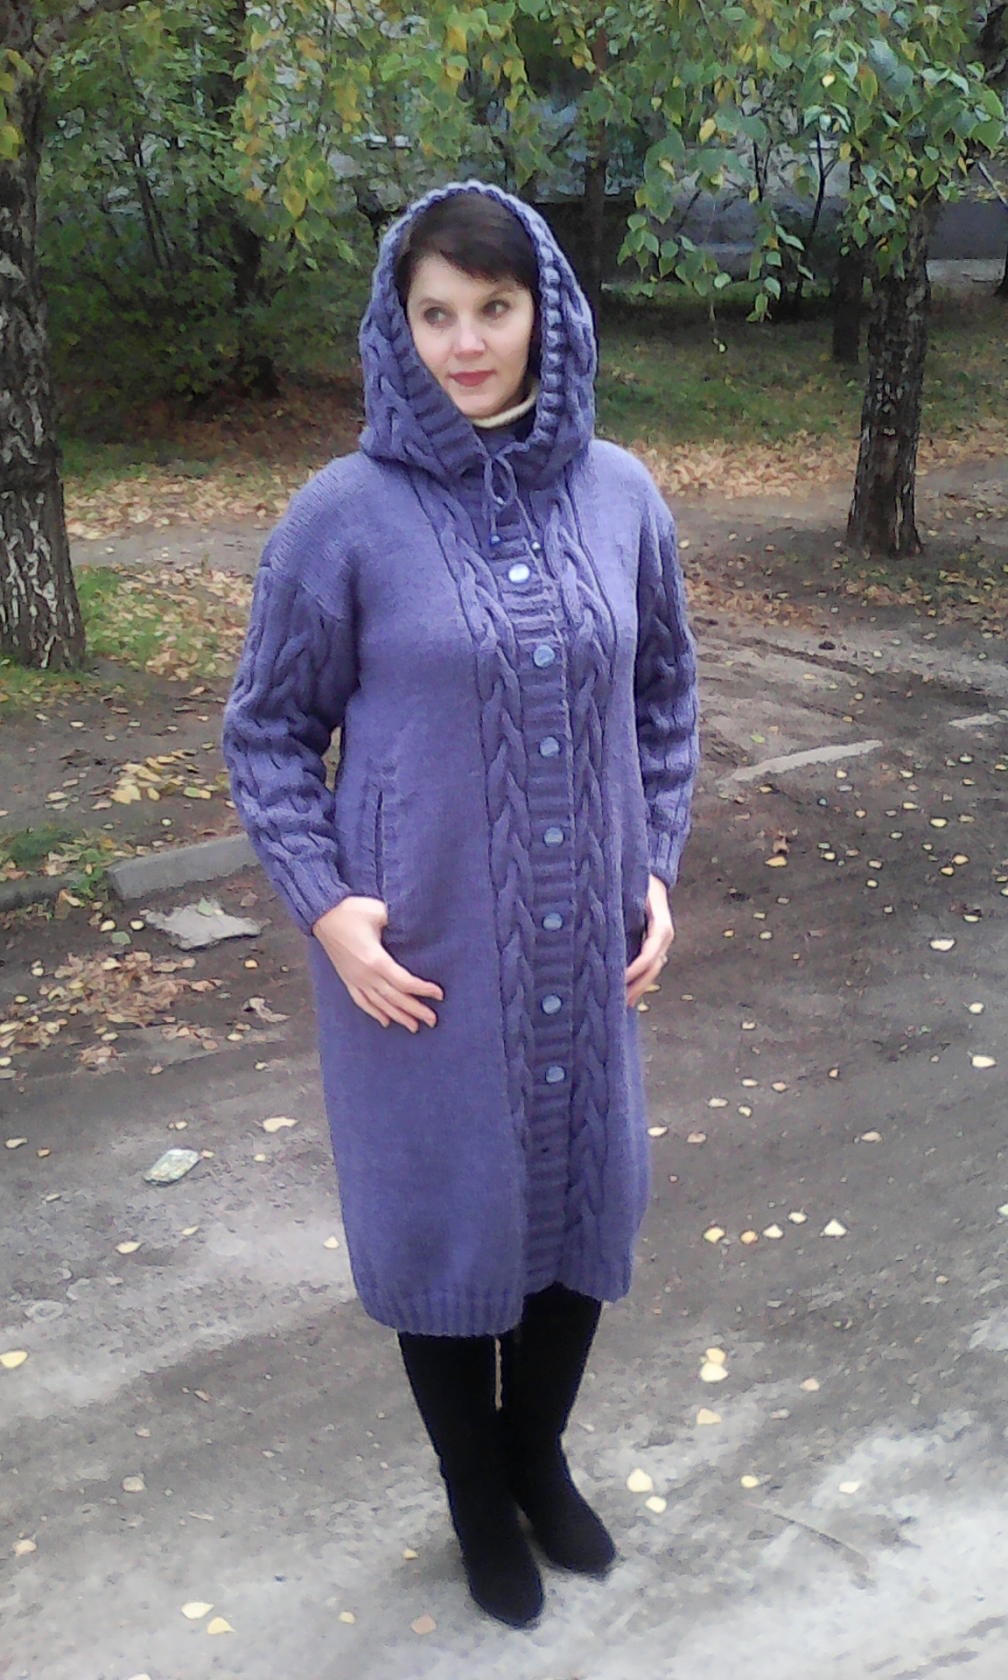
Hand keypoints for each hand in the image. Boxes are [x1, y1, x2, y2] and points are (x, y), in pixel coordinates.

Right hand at [312, 897, 443, 1031]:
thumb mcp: (378, 911)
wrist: (322, 914)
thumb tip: (417, 923)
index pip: (404, 982)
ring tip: (414, 1027)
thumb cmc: (351, 911)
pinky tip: (385, 1022)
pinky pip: (362, 1001)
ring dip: (398, 1016)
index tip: (439, 994)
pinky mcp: (347, 979)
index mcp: (375, 960)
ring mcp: (355, 979)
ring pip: (380, 1004)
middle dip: (415, 1010)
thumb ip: (399, 920)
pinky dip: (374, 1013)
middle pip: (395, 998)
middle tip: (433, 1021)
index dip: (422, 989)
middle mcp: (365, 975)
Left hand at [625, 874, 673, 1009]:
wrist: (651, 874)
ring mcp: (660, 942)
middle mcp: (664, 937)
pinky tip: (626, 993)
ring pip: (652, 971)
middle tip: (616, 1002)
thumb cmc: (637, 878)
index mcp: (661, 925)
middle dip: (636, 986)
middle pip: (652, 968)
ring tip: (620, 1004)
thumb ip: (619, 904)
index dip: (634, 970)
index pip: (649, 955)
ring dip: (638, 988)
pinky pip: (648, 967)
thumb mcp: (630, 888)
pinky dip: (638, 980)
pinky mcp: (653, 944)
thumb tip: (597, 919)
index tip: (617, 980)